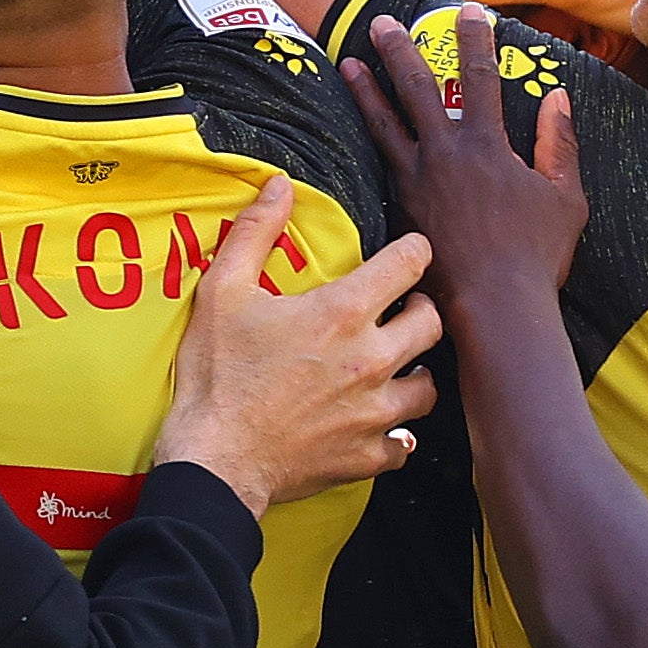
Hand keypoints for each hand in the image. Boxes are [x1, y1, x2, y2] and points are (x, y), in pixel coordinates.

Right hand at [150, 175, 439, 514]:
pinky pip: (405, 444)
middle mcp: (373, 360)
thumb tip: (279, 186)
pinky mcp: (368, 456)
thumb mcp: (223, 290)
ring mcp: (376, 413)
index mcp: (343, 313)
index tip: (409, 252)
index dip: (414, 250)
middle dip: (421, 307)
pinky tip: (378, 423)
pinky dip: (397, 432)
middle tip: (401, 307)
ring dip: (416, 369)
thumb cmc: (218, 375)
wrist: (216, 460)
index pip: (409, 264)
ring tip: (396, 364)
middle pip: (432, 323)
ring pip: (429, 386)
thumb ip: (256, 231)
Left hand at [345, 0, 591, 306]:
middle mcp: (444, 155)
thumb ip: (561, 143)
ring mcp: (416, 181)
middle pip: (415, 88)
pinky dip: (368, 139)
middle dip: (398, 50)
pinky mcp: (399, 206)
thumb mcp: (565, 198)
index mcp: (487, 146)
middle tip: (381, 21)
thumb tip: (560, 97)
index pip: (481, 77)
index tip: (469, 11)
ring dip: (365, 88)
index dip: (475, 40)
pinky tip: (357, 129)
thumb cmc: (536, 257)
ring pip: (384, 122)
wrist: (494, 308)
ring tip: (347, 60)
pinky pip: (381, 162)